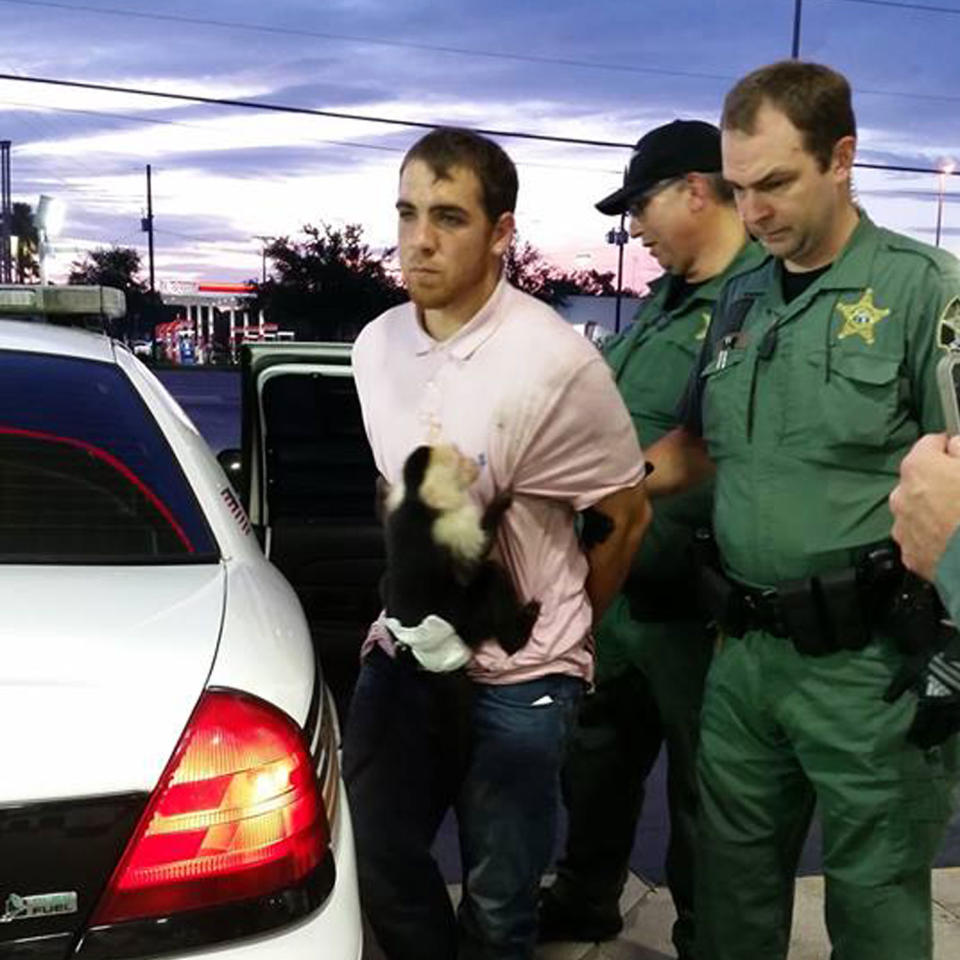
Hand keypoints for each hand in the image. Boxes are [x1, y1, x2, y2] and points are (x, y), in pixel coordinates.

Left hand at [885, 632, 959, 748]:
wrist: (955, 654)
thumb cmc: (931, 660)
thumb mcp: (910, 670)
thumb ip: (898, 686)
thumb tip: (886, 700)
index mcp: (930, 702)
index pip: (921, 724)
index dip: (915, 734)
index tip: (909, 741)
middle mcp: (946, 709)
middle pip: (937, 731)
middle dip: (928, 740)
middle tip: (920, 747)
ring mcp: (959, 709)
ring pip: (950, 730)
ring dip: (941, 738)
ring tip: (933, 743)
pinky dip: (953, 730)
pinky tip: (948, 732)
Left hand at [890, 434, 959, 581]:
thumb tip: (953, 445)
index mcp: (918, 467)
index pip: (930, 443)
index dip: (948, 447)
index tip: (958, 454)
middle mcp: (901, 495)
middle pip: (919, 480)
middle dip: (937, 482)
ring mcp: (902, 527)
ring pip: (915, 510)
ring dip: (931, 510)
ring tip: (956, 519)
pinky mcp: (910, 554)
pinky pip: (919, 538)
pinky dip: (932, 537)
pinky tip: (952, 540)